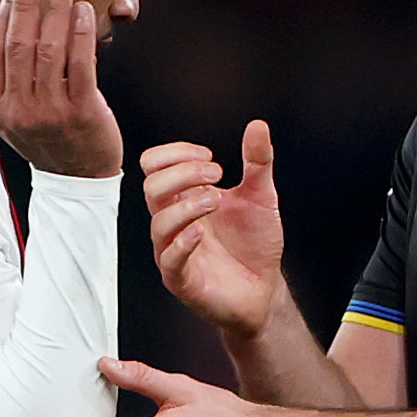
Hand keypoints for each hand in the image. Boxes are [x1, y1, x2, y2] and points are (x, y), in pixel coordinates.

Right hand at [0, 0, 121, 177]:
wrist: (78, 180)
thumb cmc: (50, 140)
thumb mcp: (17, 116)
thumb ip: (10, 81)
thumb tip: (14, 23)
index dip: (5, 17)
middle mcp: (20, 111)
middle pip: (20, 45)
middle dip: (27, 4)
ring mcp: (50, 112)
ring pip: (50, 50)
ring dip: (56, 11)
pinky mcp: (81, 112)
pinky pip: (80, 64)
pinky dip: (81, 33)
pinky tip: (83, 10)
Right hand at [141, 121, 283, 334]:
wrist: (264, 290)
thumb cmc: (254, 245)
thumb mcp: (262, 196)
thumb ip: (258, 162)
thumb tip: (258, 126)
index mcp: (183, 197)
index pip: (154, 165)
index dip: (177, 154)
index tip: (211, 159)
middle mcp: (173, 221)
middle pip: (151, 186)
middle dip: (184, 173)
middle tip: (219, 176)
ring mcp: (173, 250)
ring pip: (159, 221)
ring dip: (188, 204)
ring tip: (217, 202)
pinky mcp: (181, 279)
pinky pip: (169, 258)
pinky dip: (184, 241)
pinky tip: (203, 232)